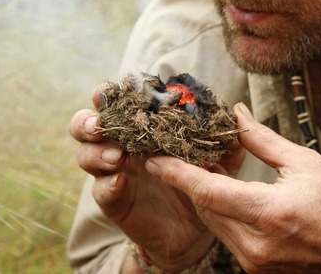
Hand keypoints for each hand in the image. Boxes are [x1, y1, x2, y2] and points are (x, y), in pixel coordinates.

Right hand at [68, 84, 246, 270]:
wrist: (195, 230)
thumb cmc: (201, 182)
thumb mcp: (219, 161)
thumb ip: (225, 139)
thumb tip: (236, 114)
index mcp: (142, 128)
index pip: (117, 104)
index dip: (108, 95)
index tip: (110, 91)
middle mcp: (121, 145)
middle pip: (85, 126)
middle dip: (88, 121)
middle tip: (100, 124)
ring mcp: (115, 173)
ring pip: (86, 156)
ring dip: (98, 152)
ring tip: (119, 156)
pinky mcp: (115, 201)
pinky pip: (100, 191)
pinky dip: (107, 185)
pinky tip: (120, 182)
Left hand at [146, 103, 320, 272]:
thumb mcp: (302, 162)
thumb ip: (261, 140)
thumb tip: (235, 114)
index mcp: (269, 213)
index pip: (208, 192)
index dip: (177, 174)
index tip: (154, 159)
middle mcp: (258, 245)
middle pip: (206, 209)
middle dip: (189, 182)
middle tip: (178, 155)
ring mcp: (258, 264)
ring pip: (215, 225)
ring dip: (206, 199)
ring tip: (202, 170)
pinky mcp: (260, 271)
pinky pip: (229, 239)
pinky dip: (223, 216)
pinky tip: (226, 196)